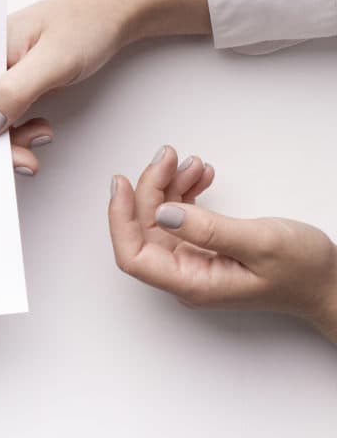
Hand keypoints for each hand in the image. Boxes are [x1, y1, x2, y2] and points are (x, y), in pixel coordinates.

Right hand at [0, 0, 211, 173]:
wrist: (116, 13)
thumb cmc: (85, 22)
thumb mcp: (52, 59)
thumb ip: (16, 90)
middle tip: (23, 159)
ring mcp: (1, 72)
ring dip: (12, 137)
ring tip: (40, 138)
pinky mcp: (17, 82)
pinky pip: (8, 113)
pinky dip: (21, 129)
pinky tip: (40, 131)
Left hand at [108, 146, 336, 341]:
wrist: (329, 280)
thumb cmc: (303, 271)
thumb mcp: (260, 243)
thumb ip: (209, 229)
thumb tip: (162, 214)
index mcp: (192, 282)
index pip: (134, 256)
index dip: (121, 218)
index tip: (122, 182)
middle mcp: (186, 274)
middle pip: (146, 228)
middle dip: (151, 188)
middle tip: (168, 155)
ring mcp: (193, 260)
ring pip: (162, 217)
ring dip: (170, 186)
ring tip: (190, 162)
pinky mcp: (204, 247)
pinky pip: (182, 216)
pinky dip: (186, 192)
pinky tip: (200, 175)